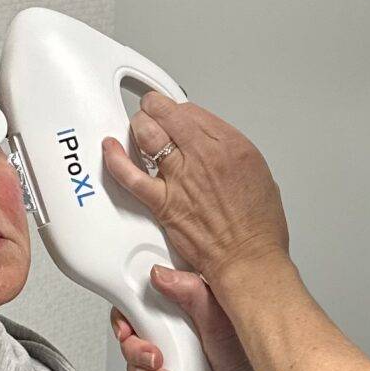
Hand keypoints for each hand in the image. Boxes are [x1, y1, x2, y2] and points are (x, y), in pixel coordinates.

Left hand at [98, 92, 289, 283]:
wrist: (249, 260)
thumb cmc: (258, 227)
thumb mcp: (258, 173)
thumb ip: (230, 154)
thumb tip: (213, 146)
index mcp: (232, 146)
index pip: (193, 111)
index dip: (179, 111)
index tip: (175, 116)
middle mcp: (205, 156)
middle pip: (167, 114)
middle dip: (156, 110)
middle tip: (152, 115)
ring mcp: (181, 177)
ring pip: (147, 133)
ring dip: (140, 127)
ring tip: (139, 130)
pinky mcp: (163, 201)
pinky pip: (130, 173)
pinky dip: (116, 157)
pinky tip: (111, 148)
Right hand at [110, 270, 286, 370]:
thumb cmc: (250, 354)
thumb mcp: (217, 315)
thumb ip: (190, 291)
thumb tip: (159, 273)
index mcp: (180, 314)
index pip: (139, 309)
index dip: (125, 319)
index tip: (127, 328)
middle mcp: (173, 339)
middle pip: (131, 342)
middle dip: (136, 352)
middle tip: (156, 357)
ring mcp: (172, 366)